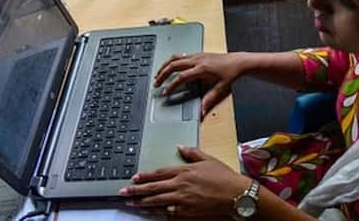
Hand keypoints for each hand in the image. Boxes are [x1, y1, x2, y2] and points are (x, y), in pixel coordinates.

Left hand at [120, 146, 250, 217]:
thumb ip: (191, 153)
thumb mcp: (208, 159)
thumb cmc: (223, 177)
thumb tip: (180, 146)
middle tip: (123, 192)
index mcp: (184, 170)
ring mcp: (182, 199)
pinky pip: (167, 212)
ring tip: (131, 203)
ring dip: (142, 202)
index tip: (134, 177)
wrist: (235, 195)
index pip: (159, 172)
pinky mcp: (186, 211)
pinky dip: (156, 212)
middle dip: (136, 190)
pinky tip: (148, 212)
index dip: (145, 175)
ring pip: (157, 201)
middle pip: (153, 187)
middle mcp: (180, 184)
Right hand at [155, 53, 247, 116]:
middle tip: (156, 84)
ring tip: (158, 74)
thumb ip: (209, 100)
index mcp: (202, 69)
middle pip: (174, 65)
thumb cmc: (230, 74)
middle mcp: (197, 60)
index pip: (181, 77)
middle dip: (162, 74)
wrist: (238, 61)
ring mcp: (196, 56)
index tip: (164, 93)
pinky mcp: (197, 54)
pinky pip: (180, 56)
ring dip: (165, 66)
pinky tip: (169, 67)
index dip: (171, 86)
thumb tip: (200, 112)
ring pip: (175, 58)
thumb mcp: (221, 89)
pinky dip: (171, 61)